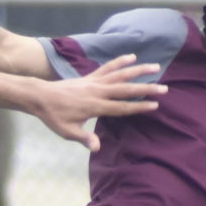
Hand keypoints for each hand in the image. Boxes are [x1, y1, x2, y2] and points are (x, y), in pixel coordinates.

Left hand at [28, 55, 163, 150]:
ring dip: (138, 70)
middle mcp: (97, 92)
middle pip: (126, 89)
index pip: (122, 107)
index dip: (139, 106)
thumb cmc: (54, 116)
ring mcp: (94, 82)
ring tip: (155, 66)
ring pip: (120, 74)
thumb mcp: (67, 131)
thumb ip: (84, 139)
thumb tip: (96, 148)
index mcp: (95, 106)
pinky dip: (120, 61)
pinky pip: (108, 68)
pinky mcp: (90, 77)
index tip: (155, 105)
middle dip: (146, 88)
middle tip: (164, 88)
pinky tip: (132, 56)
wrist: (40, 96)